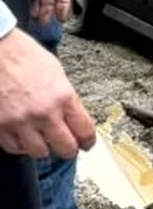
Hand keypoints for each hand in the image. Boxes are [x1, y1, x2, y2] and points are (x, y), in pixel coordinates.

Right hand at [0, 28, 95, 158]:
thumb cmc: (23, 55)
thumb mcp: (56, 73)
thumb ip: (66, 98)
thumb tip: (73, 117)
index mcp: (63, 97)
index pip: (84, 130)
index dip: (88, 141)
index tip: (87, 144)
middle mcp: (44, 113)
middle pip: (65, 147)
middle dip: (69, 150)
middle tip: (68, 147)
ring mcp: (20, 121)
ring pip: (39, 153)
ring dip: (44, 149)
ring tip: (43, 142)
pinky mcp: (0, 126)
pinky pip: (14, 147)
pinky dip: (20, 146)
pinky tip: (23, 139)